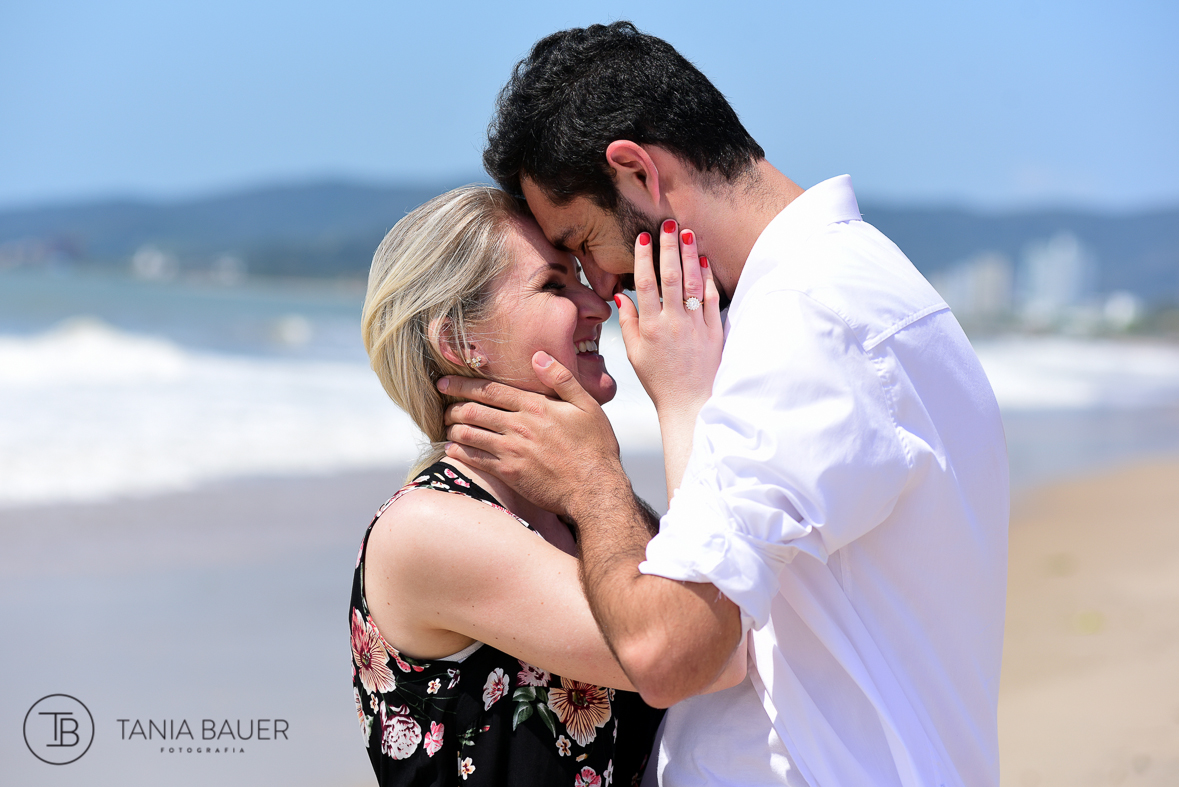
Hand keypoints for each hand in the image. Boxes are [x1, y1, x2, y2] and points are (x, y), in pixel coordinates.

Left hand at [439, 353, 629, 517]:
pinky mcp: (509, 473)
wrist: (595, 488)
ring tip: (445, 425)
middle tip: (440, 405)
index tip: (444, 382)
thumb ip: (561, 378)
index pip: (490, 390)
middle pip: (473, 410)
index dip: (463, 384)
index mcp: (535, 406)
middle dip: (451, 406)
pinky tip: (452, 448)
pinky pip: (475, 459)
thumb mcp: (587, 405)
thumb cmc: (595, 447)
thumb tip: (538, 355)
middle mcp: (519, 425)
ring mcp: (512, 450)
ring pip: (469, 434)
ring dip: (452, 427)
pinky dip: (459, 451)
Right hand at [617, 221, 722, 494]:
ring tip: (687, 233)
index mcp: (650, 328)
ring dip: (690, 255)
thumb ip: (628, 324)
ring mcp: (696, 326)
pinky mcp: (714, 332)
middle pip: (671, 277)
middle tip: (668, 223)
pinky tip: (704, 260)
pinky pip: (712, 299)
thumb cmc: (660, 381)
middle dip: (668, 247)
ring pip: (693, 283)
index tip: (643, 236)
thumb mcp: (635, 355)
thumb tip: (621, 297)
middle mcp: (673, 324)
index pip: (645, 285)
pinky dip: (708, 278)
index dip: (644, 258)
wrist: (691, 405)